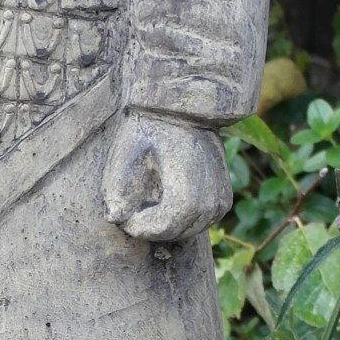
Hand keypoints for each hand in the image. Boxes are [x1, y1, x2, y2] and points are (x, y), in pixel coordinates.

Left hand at [101, 112, 231, 244]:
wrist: (179, 108)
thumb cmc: (149, 126)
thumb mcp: (126, 149)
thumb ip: (117, 185)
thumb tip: (115, 218)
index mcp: (189, 168)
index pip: (174, 216)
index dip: (149, 227)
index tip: (126, 222)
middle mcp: (213, 182)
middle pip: (186, 226)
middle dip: (156, 231)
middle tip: (132, 221)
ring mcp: (222, 190)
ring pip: (197, 226)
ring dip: (169, 229)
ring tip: (146, 216)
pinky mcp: (224, 194)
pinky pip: (206, 220)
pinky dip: (185, 224)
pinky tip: (165, 213)